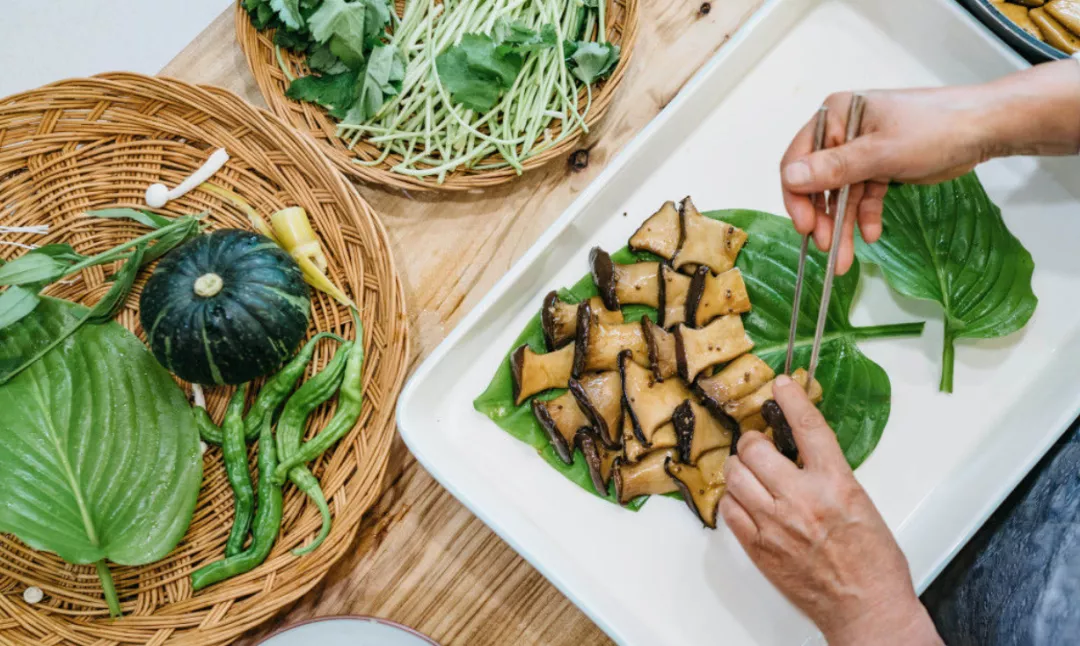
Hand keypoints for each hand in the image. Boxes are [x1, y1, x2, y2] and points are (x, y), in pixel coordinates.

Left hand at [719, 375, 942, 644]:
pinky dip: (733, 498)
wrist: (867, 608)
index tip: (782, 384)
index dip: (792, 400)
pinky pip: (729, 509)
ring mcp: (774, 524)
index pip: (808, 428)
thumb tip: (802, 452)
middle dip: (754, 441)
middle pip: (755, 449)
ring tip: (752, 473)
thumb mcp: (860, 502)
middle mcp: (801, 500)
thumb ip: (828, 474)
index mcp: (835, 484)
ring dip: (740, 468)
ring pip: (734, 476)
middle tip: (760, 445)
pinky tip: (747, 501)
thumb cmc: (872, 562)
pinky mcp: (758, 547)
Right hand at [780, 59, 1079, 274]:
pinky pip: (863, 197)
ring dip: (842, 225)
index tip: (806, 226)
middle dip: (822, 218)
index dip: (797, 196)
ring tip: (845, 258)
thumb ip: (835, 168)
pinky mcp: (880, 167)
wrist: (984, 129)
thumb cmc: (936, 129)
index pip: (799, 160)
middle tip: (827, 248)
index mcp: (838, 116)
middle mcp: (844, 132)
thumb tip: (791, 178)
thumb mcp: (881, 151)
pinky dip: (865, 216)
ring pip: (841, 195)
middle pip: (818, 182)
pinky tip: (872, 234)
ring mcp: (861, 151)